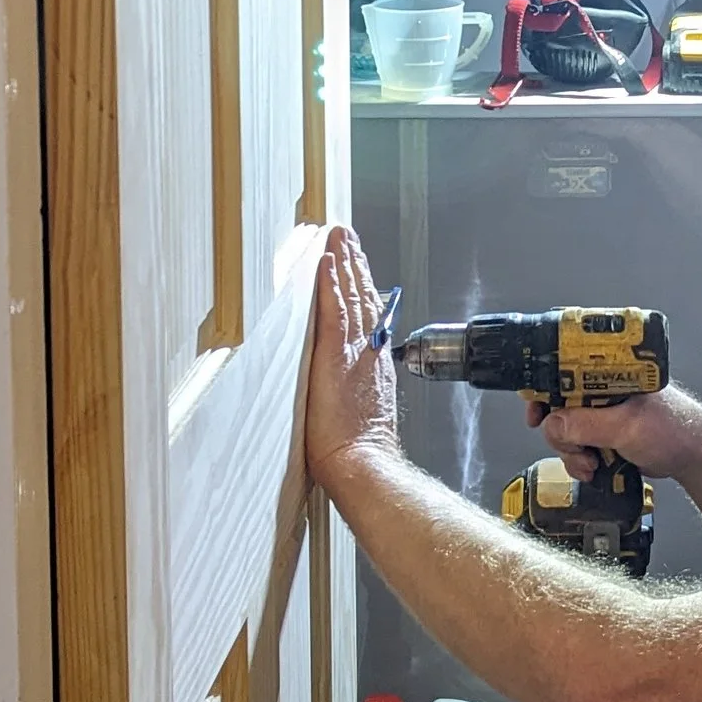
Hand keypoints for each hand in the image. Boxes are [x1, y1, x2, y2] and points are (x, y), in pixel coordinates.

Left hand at [306, 225, 400, 496]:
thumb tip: (348, 400)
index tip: (358, 267)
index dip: (363, 289)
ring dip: (344, 264)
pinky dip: (331, 284)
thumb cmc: (358, 455)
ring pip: (350, 298)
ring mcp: (352, 353)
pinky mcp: (334, 356)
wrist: (362, 464)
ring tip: (339, 237)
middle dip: (356, 266)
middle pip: (362, 300)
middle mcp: (367, 354)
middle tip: (348, 237)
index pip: (368, 319)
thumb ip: (356, 400)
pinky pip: (333, 311)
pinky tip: (327, 262)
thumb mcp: (363, 420)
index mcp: (373, 369)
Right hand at [536, 384, 701, 487]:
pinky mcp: (604, 431)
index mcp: (611, 369)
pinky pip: (576, 443)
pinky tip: (592, 468)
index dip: (546, 387)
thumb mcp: (627, 427)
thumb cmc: (675, 429)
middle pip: (559, 401)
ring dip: (571, 449)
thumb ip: (588, 425)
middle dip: (560, 430)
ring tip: (590, 463)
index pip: (565, 367)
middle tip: (571, 446)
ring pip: (565, 427)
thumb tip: (553, 423)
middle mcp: (604, 385)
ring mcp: (603, 410)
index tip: (536, 409)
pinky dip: (578, 458)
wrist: (693, 458)